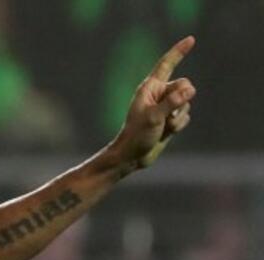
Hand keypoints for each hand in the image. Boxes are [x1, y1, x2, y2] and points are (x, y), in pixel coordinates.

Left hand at [112, 36, 196, 170]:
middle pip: (185, 85)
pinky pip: (186, 117)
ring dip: (178, 118)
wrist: (132, 156)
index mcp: (149, 88)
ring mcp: (165, 106)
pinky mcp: (170, 118)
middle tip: (167, 115)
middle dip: (182, 100)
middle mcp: (158, 94)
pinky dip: (179, 126)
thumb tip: (190, 89)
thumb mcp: (155, 117)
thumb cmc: (137, 135)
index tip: (191, 39)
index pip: (166, 65)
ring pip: (187, 103)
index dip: (178, 52)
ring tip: (162, 127)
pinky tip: (166, 132)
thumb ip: (172, 102)